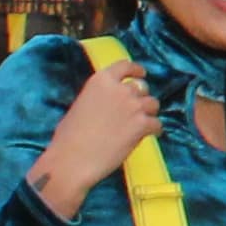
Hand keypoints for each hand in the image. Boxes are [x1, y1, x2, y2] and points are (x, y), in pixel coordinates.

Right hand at [31, 58, 160, 216]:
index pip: (125, 66)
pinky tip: (148, 136)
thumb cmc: (68, 137)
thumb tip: (105, 105)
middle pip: (142, 88)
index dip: (136, 70)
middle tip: (136, 110)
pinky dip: (154, 130)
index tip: (141, 73)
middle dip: (141, 98)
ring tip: (142, 124)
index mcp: (101, 80)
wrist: (72, 159)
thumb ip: (98, 99)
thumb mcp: (80, 105)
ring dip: (149, 113)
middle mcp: (120, 89)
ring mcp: (133, 106)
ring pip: (153, 104)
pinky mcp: (142, 125)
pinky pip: (157, 124)